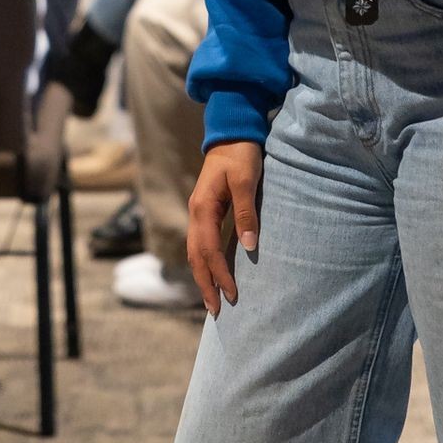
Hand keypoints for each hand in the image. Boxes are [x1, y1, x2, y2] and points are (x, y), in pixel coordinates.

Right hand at [187, 140, 263, 315]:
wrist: (231, 132)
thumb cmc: (241, 154)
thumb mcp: (246, 180)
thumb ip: (246, 212)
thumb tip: (248, 246)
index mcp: (203, 207)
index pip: (209, 250)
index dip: (219, 274)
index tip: (231, 295)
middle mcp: (196, 212)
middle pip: (195, 256)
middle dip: (205, 283)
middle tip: (215, 311)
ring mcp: (198, 211)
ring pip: (194, 251)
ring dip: (203, 275)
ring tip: (212, 299)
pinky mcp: (205, 210)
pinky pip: (201, 242)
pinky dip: (204, 261)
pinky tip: (212, 272)